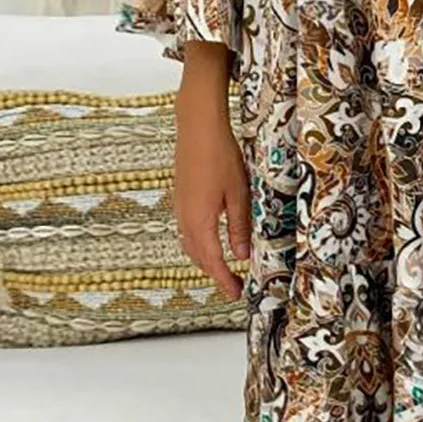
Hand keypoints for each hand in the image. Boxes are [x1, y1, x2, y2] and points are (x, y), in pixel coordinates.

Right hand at [174, 88, 250, 300]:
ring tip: (224, 267)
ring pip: (190, 244)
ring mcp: (180, 207)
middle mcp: (185, 218)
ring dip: (206, 258)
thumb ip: (239, 225)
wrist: (198, 128)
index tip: (235, 293)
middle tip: (232, 285)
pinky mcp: (181, 197)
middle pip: (198, 256)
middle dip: (214, 273)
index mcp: (199, 220)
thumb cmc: (219, 156)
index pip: (212, 261)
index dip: (223, 280)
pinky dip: (199, 242)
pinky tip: (211, 239)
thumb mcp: (238, 193)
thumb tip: (241, 254)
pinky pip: (188, 230)